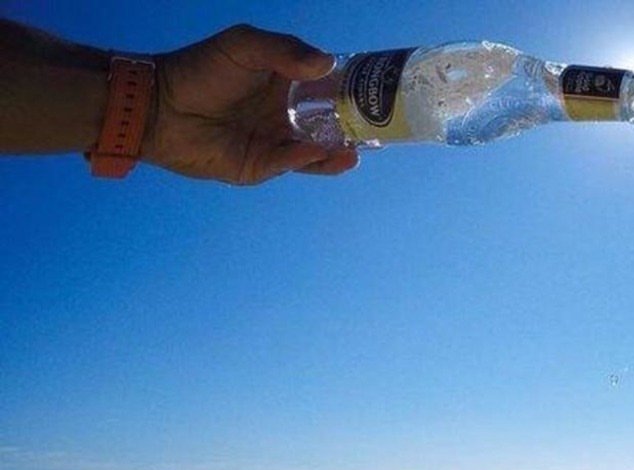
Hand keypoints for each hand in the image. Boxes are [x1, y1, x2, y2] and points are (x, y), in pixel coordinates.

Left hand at [144, 24, 358, 183]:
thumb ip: (285, 51)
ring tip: (360, 146)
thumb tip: (327, 63)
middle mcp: (283, 112)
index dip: (350, 88)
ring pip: (316, 147)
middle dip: (352, 123)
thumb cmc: (200, 70)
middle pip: (328, 120)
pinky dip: (312, 160)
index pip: (325, 85)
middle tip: (380, 124)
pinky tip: (330, 153)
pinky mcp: (263, 165)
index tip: (377, 90)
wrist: (160, 108)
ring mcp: (275, 140)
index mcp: (283, 80)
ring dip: (339, 148)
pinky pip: (294, 164)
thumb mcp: (244, 45)